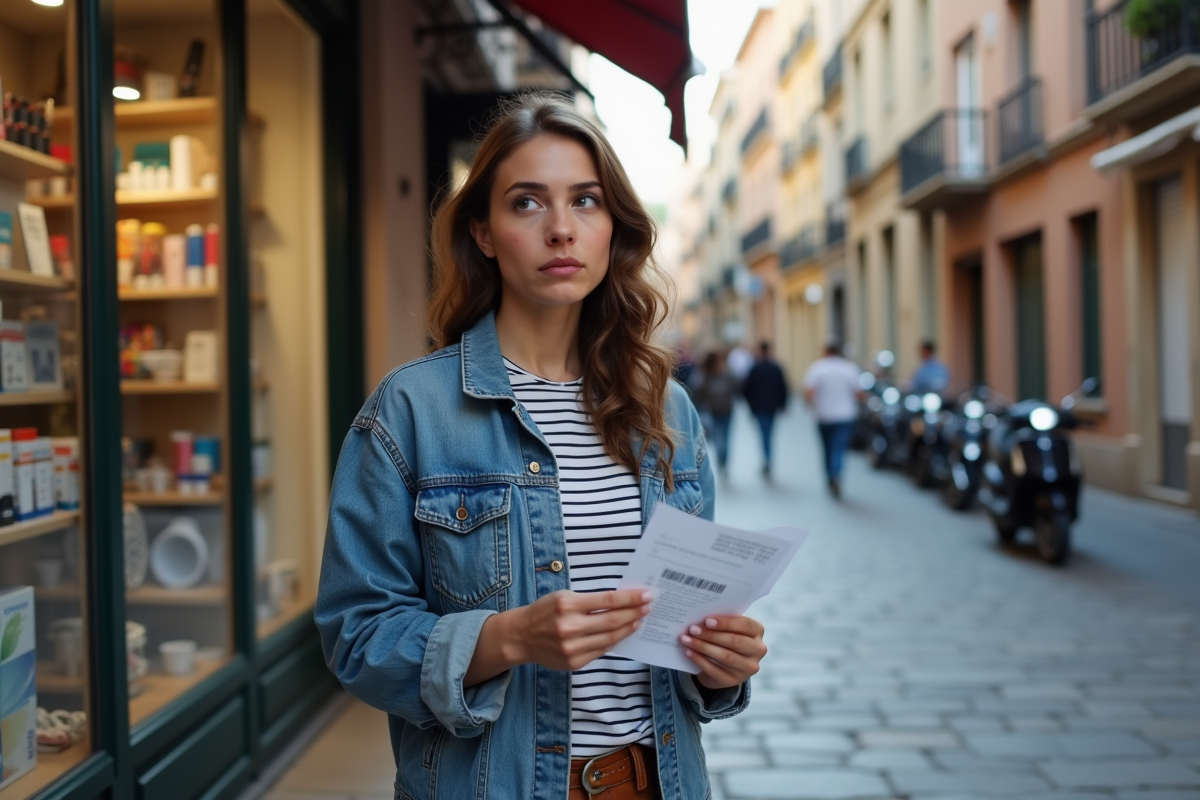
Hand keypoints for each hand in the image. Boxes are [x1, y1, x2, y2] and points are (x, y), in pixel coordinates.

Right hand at [508, 589, 652, 671]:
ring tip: (639, 620)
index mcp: (568, 605)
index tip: (646, 595)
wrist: (522, 636)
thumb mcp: (563, 597)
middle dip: (634, 612)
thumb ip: (589, 601)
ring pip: (610, 638)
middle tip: (648, 607)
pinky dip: (614, 641)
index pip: (608, 601)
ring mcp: (572, 648)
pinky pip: (601, 651)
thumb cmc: (545, 611)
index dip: (630, 598)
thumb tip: (620, 602)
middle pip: (612, 620)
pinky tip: (622, 634)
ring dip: (628, 628)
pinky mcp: (574, 662)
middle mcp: (570, 627)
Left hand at [679, 615, 765, 689]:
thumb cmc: (725, 637)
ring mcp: (748, 668)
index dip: (726, 623)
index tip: (707, 621)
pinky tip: (689, 652)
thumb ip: (720, 623)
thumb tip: (699, 619)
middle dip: (711, 635)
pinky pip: (716, 670)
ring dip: (703, 647)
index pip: (745, 625)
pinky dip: (700, 660)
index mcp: (757, 631)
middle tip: (693, 629)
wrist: (723, 663)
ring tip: (686, 640)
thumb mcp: (727, 627)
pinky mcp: (735, 680)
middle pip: (735, 641)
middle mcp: (758, 650)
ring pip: (725, 656)